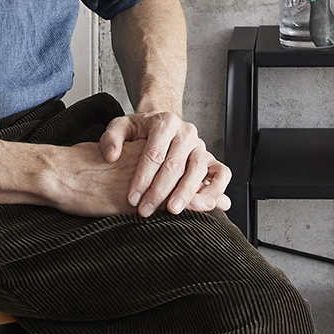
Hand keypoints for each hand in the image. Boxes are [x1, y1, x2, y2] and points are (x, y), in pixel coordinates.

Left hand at [98, 111, 231, 218]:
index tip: (132, 198)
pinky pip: (222, 173)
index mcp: (164, 122)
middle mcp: (186, 132)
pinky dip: (216, 189)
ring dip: (186, 192)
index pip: (154, 154)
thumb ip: (111, 138)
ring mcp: (201, 145)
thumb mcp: (121, 127)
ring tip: (173, 210)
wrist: (162, 126)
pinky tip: (203, 205)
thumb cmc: (140, 131)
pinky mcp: (211, 158)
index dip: (142, 178)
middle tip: (146, 210)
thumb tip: (111, 156)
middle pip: (174, 164)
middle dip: (159, 191)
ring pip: (198, 169)